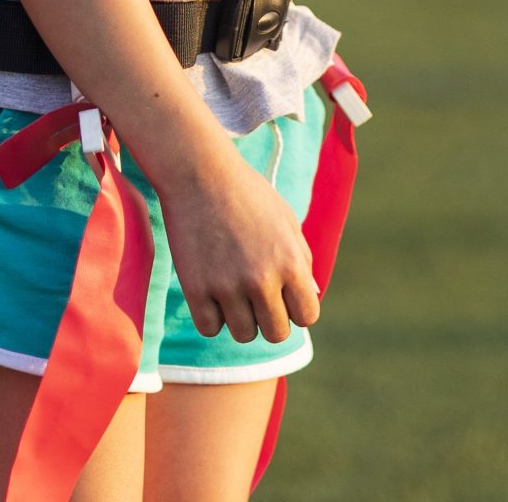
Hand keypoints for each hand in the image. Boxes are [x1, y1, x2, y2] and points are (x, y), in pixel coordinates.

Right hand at [151, 142, 319, 342]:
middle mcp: (261, 279)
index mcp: (290, 262)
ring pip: (243, 335)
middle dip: (270, 319)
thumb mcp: (285, 219)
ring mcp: (227, 287)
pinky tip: (211, 292)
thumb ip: (301, 258)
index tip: (284, 296)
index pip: (307, 315)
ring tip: (232, 289)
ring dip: (240, 318)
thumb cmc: (247, 193)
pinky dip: (211, 316)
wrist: (200, 173)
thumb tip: (312, 294)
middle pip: (276, 334)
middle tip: (257, 297)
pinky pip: (210, 328)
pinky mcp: (196, 289)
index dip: (296, 308)